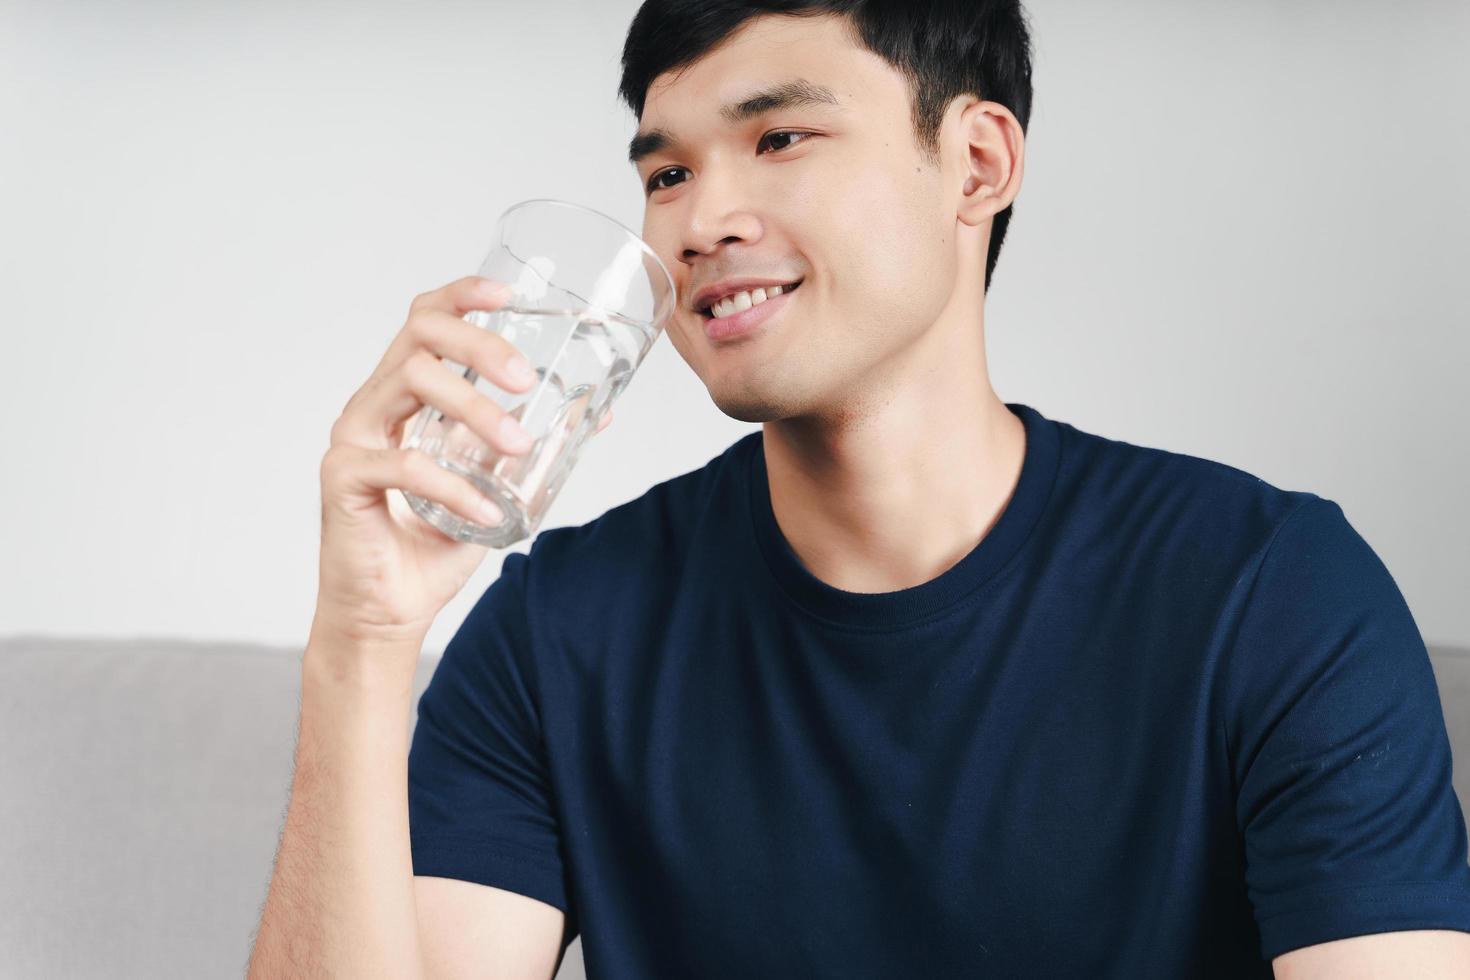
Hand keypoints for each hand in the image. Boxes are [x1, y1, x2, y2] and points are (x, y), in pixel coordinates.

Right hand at [312, 276, 612, 649]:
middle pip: (419, 335)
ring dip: (475, 409)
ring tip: (519, 445)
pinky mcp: (342, 478)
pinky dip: (454, 487)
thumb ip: (531, 446)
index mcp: (405, 395)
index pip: (425, 320)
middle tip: (527, 379)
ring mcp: (353, 437)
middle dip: (479, 345)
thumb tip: (595, 414)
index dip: (463, 296)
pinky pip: (402, 463)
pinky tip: (486, 515)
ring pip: (410, 382)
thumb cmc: (433, 545)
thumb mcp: (497, 485)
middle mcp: (374, 404)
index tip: (509, 294)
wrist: (391, 612)